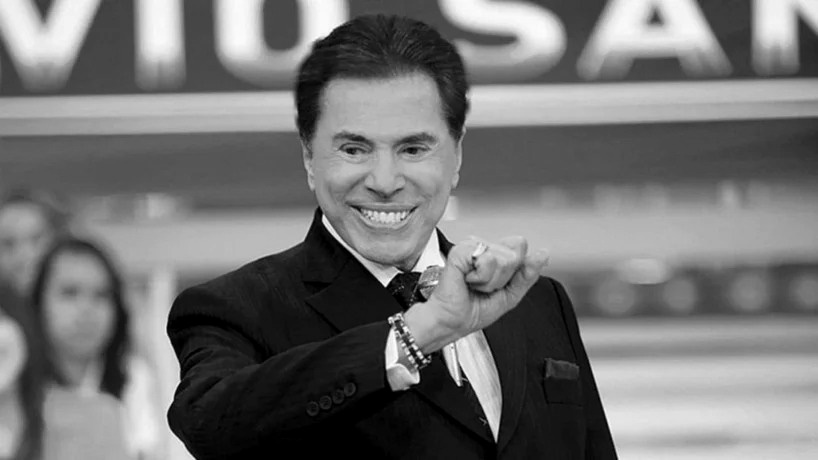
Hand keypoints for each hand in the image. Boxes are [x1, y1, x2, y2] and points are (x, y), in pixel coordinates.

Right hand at [404, 236, 548, 352]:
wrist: (451, 323)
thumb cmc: (472, 311)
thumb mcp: (510, 295)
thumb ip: (528, 274)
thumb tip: (542, 255)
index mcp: (495, 254)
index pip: (520, 247)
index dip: (515, 271)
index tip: (497, 284)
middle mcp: (483, 248)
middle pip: (515, 253)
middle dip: (503, 278)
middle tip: (484, 287)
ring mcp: (471, 247)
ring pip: (503, 258)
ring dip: (491, 280)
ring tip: (475, 285)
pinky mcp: (460, 252)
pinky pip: (487, 260)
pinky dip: (481, 277)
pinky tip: (468, 281)